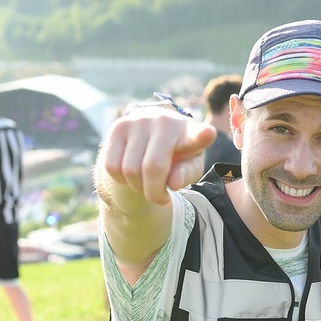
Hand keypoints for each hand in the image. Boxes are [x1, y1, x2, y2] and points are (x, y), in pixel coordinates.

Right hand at [101, 107, 215, 205]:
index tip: (208, 134)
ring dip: (137, 187)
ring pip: (129, 169)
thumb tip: (172, 183)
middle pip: (152, 168)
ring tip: (147, 185)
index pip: (197, 136)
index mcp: (190, 132)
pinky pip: (112, 166)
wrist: (152, 136)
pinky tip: (132, 175)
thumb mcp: (190, 167)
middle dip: (154, 193)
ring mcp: (139, 121)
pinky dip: (121, 180)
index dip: (202, 136)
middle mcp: (165, 121)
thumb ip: (186, 175)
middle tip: (161, 199)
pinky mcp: (118, 126)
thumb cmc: (178, 156)